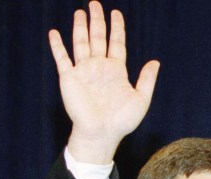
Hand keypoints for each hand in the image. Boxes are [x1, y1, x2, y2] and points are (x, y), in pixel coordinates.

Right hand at [49, 1, 159, 163]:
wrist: (101, 133)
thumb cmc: (121, 121)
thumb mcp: (140, 99)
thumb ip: (147, 79)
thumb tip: (155, 61)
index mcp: (116, 71)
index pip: (116, 43)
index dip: (117, 28)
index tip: (116, 13)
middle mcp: (99, 67)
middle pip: (98, 38)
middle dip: (97, 20)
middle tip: (95, 3)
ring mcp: (84, 71)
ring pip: (81, 43)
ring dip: (80, 27)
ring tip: (80, 11)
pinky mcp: (69, 78)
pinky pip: (62, 58)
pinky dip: (57, 45)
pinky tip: (54, 32)